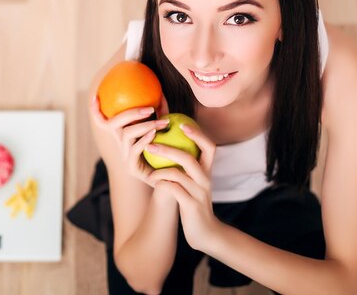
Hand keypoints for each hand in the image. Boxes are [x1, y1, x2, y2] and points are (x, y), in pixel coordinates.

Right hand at [89, 95, 169, 184]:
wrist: (170, 180)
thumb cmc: (167, 153)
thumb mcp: (162, 131)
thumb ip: (161, 114)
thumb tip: (161, 95)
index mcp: (123, 136)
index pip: (104, 122)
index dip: (96, 111)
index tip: (94, 96)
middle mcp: (120, 145)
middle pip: (113, 124)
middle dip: (130, 113)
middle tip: (150, 108)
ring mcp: (124, 156)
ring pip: (126, 135)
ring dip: (145, 126)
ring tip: (161, 123)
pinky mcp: (131, 167)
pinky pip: (135, 149)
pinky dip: (144, 139)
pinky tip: (156, 134)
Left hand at [146, 123, 219, 250]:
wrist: (205, 232)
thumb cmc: (194, 202)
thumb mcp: (194, 182)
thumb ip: (188, 166)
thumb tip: (174, 146)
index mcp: (208, 171)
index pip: (210, 146)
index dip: (198, 134)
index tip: (182, 124)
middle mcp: (206, 180)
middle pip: (190, 157)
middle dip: (169, 147)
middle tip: (151, 141)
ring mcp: (199, 193)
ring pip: (180, 173)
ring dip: (161, 165)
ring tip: (147, 161)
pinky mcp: (191, 205)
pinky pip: (174, 189)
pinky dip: (162, 182)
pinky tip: (152, 180)